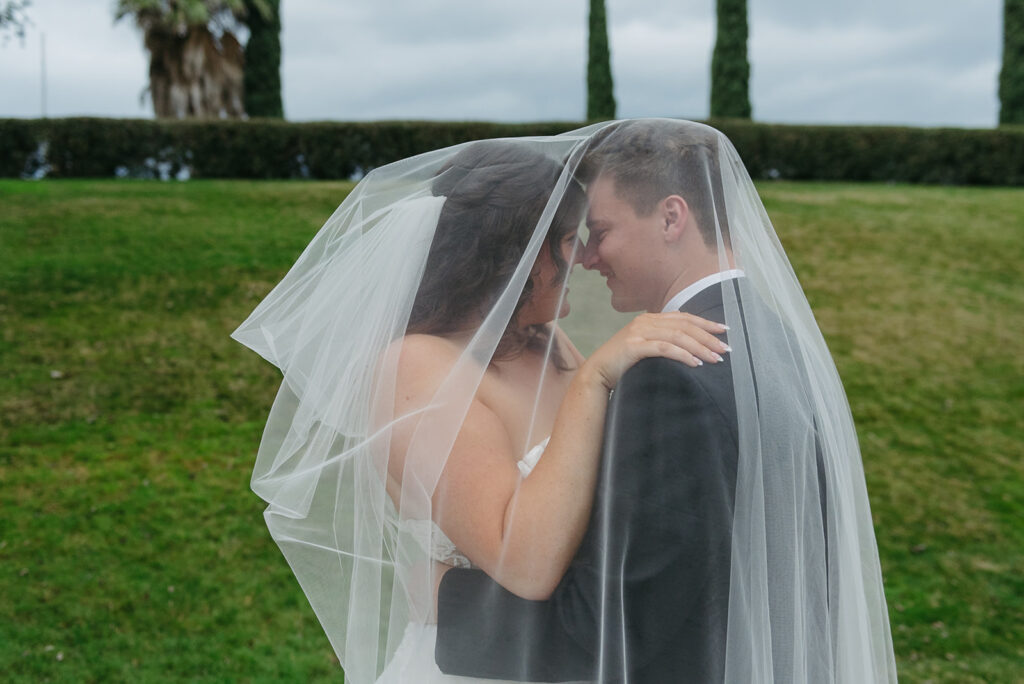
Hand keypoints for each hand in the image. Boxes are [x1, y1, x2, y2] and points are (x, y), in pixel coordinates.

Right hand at [582, 312, 729, 390]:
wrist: (597, 373)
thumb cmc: (623, 363)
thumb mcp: (644, 347)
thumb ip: (662, 341)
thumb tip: (690, 346)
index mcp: (650, 319)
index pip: (684, 317)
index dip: (705, 323)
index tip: (724, 331)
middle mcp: (645, 322)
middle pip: (684, 326)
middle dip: (708, 337)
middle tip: (725, 349)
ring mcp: (639, 332)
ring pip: (678, 336)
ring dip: (700, 347)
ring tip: (715, 358)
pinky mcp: (634, 346)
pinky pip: (664, 348)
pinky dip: (683, 355)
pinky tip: (695, 363)